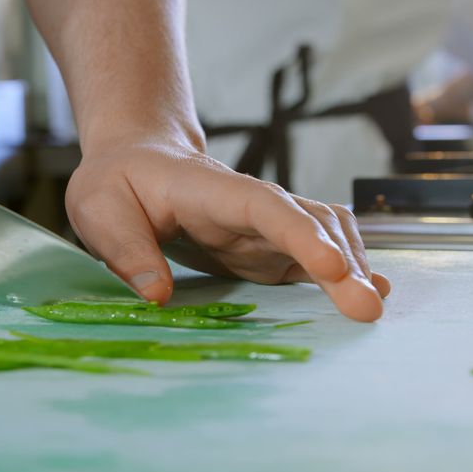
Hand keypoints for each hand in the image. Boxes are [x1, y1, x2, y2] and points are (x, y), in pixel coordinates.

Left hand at [65, 138, 391, 321]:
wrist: (138, 162)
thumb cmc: (117, 183)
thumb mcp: (100, 211)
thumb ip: (128, 251)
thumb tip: (157, 296)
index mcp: (211, 191)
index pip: (265, 207)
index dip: (301, 235)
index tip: (332, 266)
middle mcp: (252, 205)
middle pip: (309, 223)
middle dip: (342, 263)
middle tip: (368, 309)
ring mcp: (266, 226)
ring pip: (325, 235)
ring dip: (351, 268)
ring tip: (371, 308)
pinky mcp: (270, 248)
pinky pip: (316, 254)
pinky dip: (345, 272)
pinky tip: (371, 293)